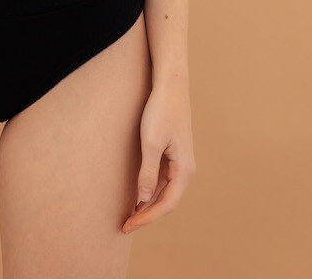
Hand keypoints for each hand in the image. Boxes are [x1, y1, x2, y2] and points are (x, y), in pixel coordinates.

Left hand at [122, 78, 195, 233]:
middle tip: (126, 225)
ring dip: (149, 203)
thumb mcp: (151, 142)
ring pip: (165, 190)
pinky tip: (138, 192)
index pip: (167, 204)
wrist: (170, 84)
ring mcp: (180, 160)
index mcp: (184, 169)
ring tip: (130, 214)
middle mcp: (185, 168)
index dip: (147, 218)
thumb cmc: (161, 111)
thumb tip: (144, 199)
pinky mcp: (173, 152)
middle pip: (167, 201)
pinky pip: (163, 178)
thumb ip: (148, 172)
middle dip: (147, 215)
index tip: (128, 226)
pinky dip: (151, 189)